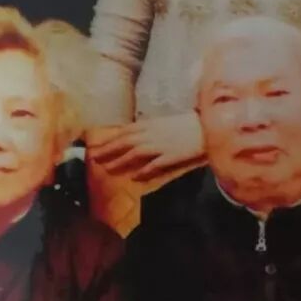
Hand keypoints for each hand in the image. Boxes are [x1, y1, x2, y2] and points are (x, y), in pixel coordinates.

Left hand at [89, 113, 204, 179]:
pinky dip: (144, 171)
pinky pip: (154, 165)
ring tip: (108, 169)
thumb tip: (134, 137)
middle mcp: (151, 134)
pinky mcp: (171, 156)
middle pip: (124, 142)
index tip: (95, 146)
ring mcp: (160, 145)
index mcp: (149, 124)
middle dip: (107, 150)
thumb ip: (148, 129)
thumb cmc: (187, 124)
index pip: (123, 132)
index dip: (108, 140)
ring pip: (134, 153)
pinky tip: (135, 178)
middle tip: (93, 159)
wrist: (207, 126)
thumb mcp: (163, 123)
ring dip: (119, 161)